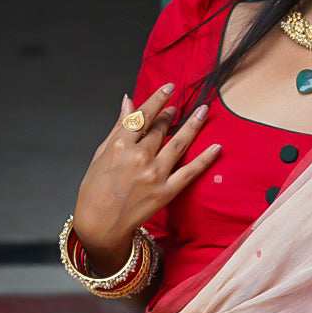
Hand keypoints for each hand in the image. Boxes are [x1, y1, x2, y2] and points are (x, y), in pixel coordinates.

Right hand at [72, 84, 220, 274]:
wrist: (99, 225)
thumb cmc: (94, 190)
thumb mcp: (101, 153)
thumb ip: (119, 126)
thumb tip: (129, 101)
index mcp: (120, 145)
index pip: (143, 115)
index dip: (158, 98)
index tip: (169, 87)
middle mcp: (139, 156)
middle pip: (160, 128)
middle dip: (171, 115)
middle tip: (178, 107)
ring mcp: (154, 174)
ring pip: (178, 143)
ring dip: (193, 125)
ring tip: (203, 112)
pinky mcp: (166, 191)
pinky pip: (190, 172)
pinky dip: (205, 159)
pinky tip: (217, 146)